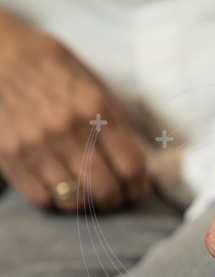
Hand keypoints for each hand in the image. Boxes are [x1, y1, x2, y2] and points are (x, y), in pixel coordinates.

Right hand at [0, 11, 149, 210]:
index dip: (140, 186)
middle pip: (106, 189)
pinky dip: (57, 203)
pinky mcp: (9, 154)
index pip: (131, 166)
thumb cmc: (56, 72)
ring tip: (91, 195)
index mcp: (95, 108)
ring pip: (74, 200)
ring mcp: (35, 143)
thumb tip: (139, 166)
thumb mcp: (96, 86)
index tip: (138, 189)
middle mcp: (66, 127)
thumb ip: (119, 126)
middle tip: (117, 197)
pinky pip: (42, 199)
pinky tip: (63, 190)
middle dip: (117, 200)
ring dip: (88, 205)